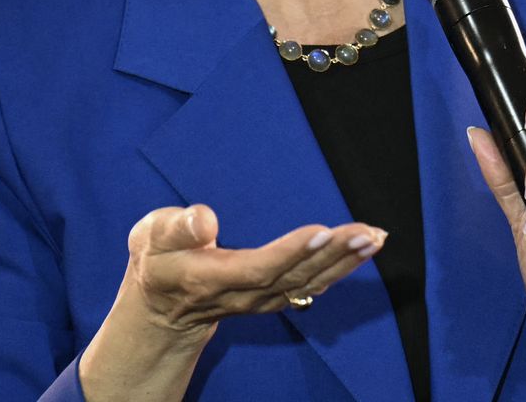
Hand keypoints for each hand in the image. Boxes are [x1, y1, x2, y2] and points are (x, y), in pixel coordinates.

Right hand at [123, 203, 385, 338]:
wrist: (163, 307)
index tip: (321, 232)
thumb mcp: (151, 237)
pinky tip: (362, 251)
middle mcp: (243, 295)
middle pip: (293, 277)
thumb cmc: (158, 259)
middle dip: (332, 256)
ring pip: (308, 283)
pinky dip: (341, 269)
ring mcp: (262, 300)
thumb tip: (205, 219)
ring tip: (374, 238)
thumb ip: (176, 228)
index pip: (257, 269)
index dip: (290, 253)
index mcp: (211, 279)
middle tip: (366, 233)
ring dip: (345, 262)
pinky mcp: (274, 296)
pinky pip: (312, 285)